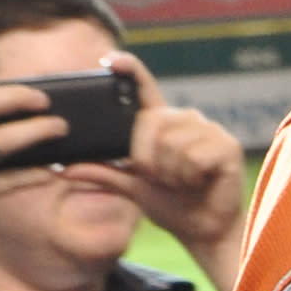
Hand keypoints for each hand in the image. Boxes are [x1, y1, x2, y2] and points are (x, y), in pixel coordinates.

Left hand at [83, 51, 247, 274]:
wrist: (204, 230)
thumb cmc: (171, 204)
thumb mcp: (131, 188)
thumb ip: (102, 173)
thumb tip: (64, 168)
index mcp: (162, 124)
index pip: (144, 90)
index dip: (130, 71)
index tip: (110, 59)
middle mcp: (185, 119)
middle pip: (150, 124)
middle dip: (148, 161)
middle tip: (162, 179)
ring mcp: (209, 130)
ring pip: (171, 144)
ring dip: (170, 174)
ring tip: (184, 182)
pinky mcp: (226, 146)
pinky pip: (193, 157)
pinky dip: (190, 177)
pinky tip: (201, 182)